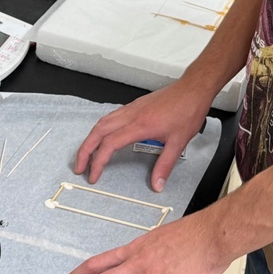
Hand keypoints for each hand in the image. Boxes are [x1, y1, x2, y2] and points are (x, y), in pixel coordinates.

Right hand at [75, 77, 212, 188]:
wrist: (193, 88)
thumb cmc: (188, 110)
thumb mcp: (179, 142)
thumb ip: (165, 165)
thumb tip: (157, 184)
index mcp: (140, 125)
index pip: (110, 144)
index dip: (98, 162)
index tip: (94, 175)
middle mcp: (132, 115)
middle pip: (98, 131)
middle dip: (85, 150)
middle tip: (79, 167)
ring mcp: (132, 108)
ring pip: (103, 121)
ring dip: (91, 138)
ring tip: (87, 154)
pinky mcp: (136, 105)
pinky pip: (112, 116)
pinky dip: (102, 128)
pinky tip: (105, 135)